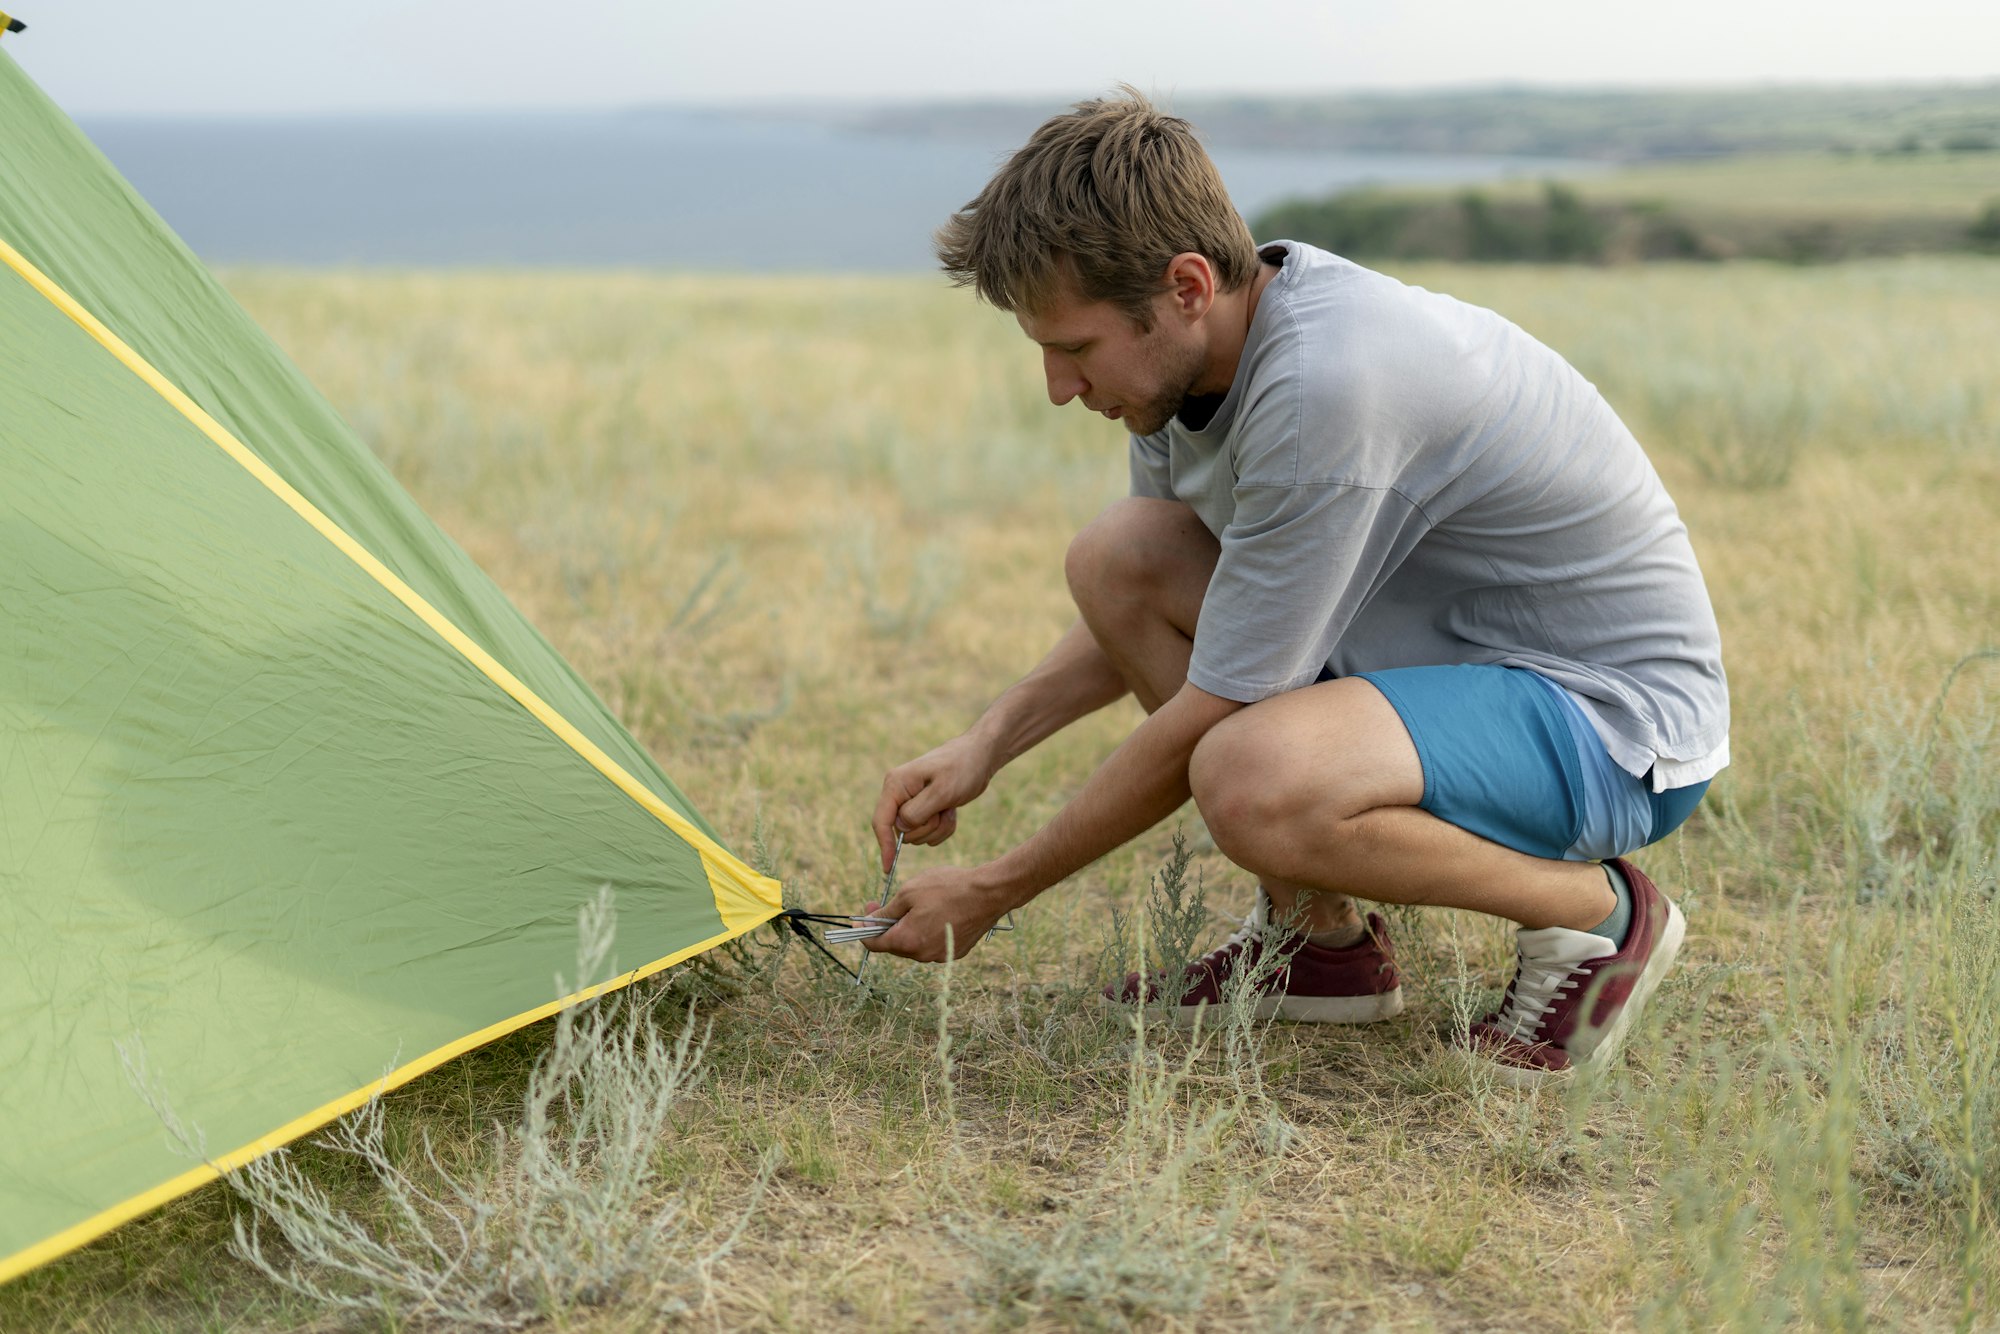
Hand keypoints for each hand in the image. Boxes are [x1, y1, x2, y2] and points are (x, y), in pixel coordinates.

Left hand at [862, 865, 1014, 962]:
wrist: (989, 893)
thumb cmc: (947, 888)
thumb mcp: (908, 893)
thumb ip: (885, 912)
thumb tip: (868, 922)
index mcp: (907, 941)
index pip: (874, 944)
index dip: (864, 929)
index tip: (865, 914)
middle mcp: (922, 955)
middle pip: (895, 944)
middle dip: (888, 925)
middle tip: (891, 902)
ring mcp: (940, 956)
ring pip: (915, 944)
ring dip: (910, 928)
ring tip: (921, 904)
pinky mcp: (956, 952)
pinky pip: (933, 944)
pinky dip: (929, 931)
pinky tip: (938, 912)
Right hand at [873, 734, 998, 869]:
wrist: (980, 756)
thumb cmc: (962, 768)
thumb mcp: (942, 792)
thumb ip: (917, 812)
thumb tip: (899, 828)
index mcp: (896, 785)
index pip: (881, 822)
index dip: (884, 846)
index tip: (888, 868)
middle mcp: (899, 793)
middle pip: (902, 832)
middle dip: (926, 828)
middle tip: (943, 810)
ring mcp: (911, 801)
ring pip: (917, 834)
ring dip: (937, 827)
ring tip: (949, 807)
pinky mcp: (924, 808)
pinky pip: (929, 831)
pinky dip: (943, 826)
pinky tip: (951, 809)